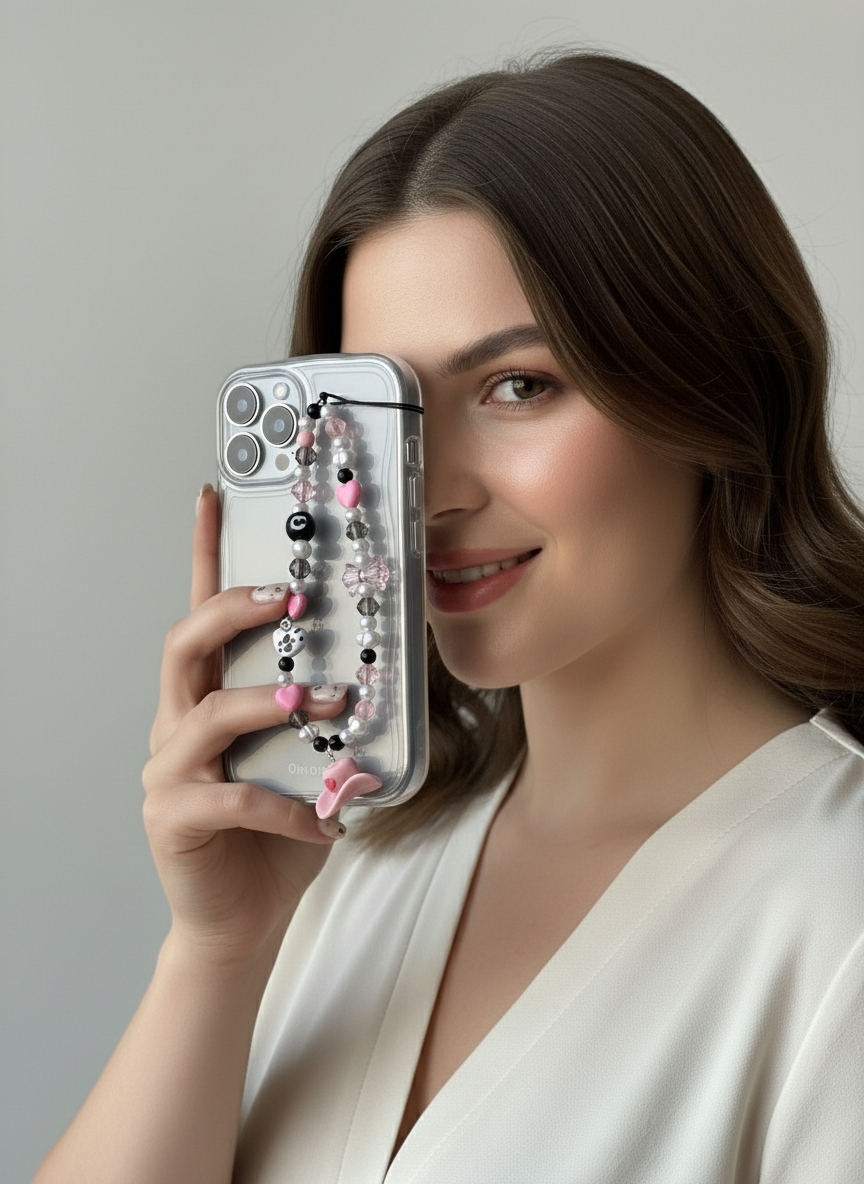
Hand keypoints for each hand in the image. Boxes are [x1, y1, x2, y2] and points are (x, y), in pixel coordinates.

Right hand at [142, 485, 347, 966]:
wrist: (244, 918)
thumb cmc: (278, 834)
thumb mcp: (312, 763)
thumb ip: (328, 720)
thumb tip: (379, 676)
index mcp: (208, 697)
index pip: (201, 612)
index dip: (203, 553)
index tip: (214, 495)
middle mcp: (178, 723)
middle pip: (185, 643)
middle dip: (233, 612)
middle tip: (288, 601)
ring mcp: (169, 770)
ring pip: (206, 713)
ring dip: (274, 705)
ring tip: (329, 707)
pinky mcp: (173, 818)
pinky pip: (233, 799)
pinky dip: (287, 808)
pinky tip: (326, 823)